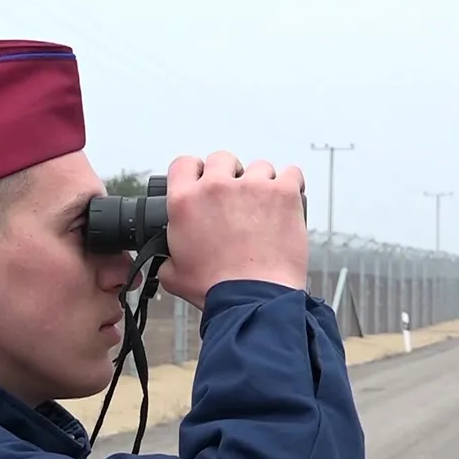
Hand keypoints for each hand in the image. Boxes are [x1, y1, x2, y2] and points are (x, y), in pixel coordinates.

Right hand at [156, 151, 307, 309]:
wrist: (252, 299)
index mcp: (185, 202)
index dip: (195, 172)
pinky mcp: (283, 193)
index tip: (204, 182)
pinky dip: (290, 185)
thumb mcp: (174, 276)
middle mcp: (216, 187)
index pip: (183, 164)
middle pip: (222, 159)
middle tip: (236, 200)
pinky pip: (291, 173)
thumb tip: (167, 259)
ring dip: (261, 184)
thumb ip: (166, 258)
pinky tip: (286, 203)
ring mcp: (252, 187)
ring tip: (264, 210)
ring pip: (258, 168)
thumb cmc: (215, 290)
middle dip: (229, 176)